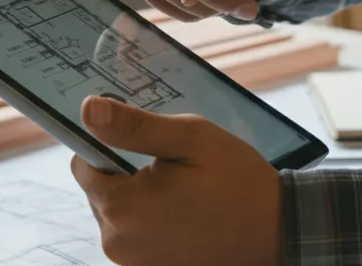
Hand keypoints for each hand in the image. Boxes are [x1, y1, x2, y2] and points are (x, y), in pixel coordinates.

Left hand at [70, 95, 282, 265]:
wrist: (278, 230)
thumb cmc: (237, 180)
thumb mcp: (188, 139)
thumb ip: (133, 126)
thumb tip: (88, 109)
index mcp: (122, 207)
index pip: (83, 165)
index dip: (109, 146)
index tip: (143, 143)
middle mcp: (118, 242)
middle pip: (100, 191)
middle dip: (126, 174)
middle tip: (173, 168)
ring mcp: (134, 262)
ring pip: (119, 214)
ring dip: (140, 198)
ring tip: (184, 192)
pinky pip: (137, 235)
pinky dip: (154, 221)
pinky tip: (187, 214)